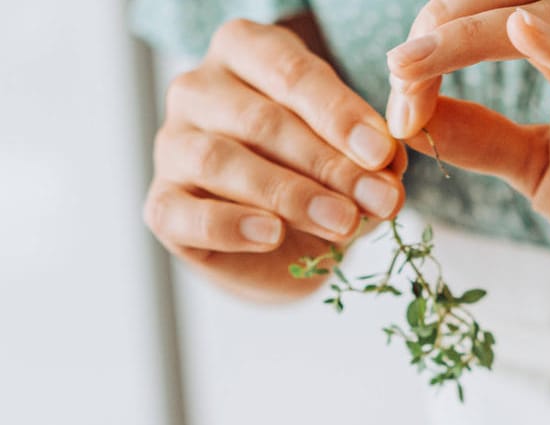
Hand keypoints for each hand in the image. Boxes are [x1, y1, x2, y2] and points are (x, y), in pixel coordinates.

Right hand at [146, 18, 408, 300]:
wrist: (278, 248)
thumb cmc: (314, 178)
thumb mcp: (349, 158)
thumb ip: (367, 157)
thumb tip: (388, 167)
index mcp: (244, 52)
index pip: (290, 73)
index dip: (339, 114)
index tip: (383, 153)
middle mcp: (197, 89)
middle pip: (260, 120)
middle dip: (327, 163)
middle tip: (377, 199)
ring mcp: (171, 145)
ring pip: (221, 161)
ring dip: (290, 194)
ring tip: (342, 222)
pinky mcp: (161, 204)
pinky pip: (186, 213)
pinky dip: (231, 225)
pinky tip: (272, 235)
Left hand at [385, 1, 549, 300]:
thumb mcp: (538, 167)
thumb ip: (479, 139)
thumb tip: (409, 115)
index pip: (497, 8)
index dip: (438, 37)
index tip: (395, 88)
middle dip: (443, 27)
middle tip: (396, 72)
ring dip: (472, 35)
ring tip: (415, 61)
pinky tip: (523, 30)